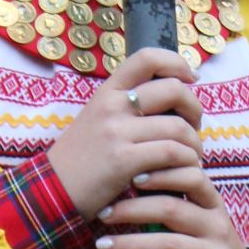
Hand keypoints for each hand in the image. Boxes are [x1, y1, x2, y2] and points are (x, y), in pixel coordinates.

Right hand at [44, 46, 202, 218]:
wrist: (53, 190)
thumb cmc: (82, 158)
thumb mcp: (98, 119)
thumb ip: (127, 107)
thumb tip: (173, 99)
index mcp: (107, 91)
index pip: (146, 58)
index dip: (176, 62)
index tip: (190, 79)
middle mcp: (112, 106)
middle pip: (173, 89)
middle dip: (195, 108)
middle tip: (194, 126)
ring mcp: (117, 133)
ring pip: (177, 127)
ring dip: (194, 144)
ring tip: (192, 155)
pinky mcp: (123, 161)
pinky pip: (171, 153)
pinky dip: (186, 162)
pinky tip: (183, 170)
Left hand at [94, 165, 248, 248]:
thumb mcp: (202, 221)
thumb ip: (177, 202)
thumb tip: (130, 178)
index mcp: (213, 206)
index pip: (193, 178)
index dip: (162, 174)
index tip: (131, 178)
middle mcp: (218, 228)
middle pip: (172, 210)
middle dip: (133, 210)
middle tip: (102, 213)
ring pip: (170, 245)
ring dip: (131, 244)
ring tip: (102, 245)